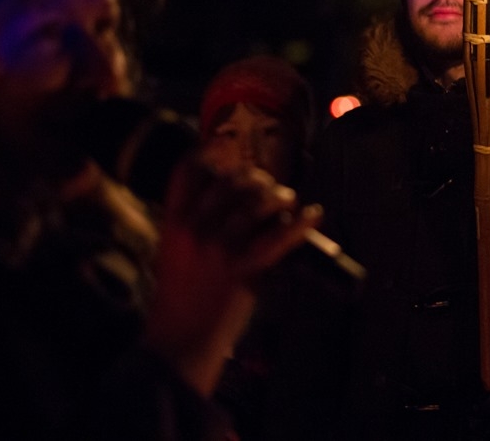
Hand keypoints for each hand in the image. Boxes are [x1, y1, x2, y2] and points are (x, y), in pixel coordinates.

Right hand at [144, 154, 320, 394]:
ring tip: (287, 199)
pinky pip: (278, 239)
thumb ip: (194, 221)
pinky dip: (301, 224)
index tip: (227, 148)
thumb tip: (236, 194)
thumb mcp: (174, 251)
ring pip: (256, 204)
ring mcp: (218, 249)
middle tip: (267, 185)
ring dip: (279, 196)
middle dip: (255, 178)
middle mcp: (194, 229)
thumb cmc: (180, 296)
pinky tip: (315, 214)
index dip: (209, 152)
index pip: (188, 171)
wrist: (180, 341)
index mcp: (173, 222)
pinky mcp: (242, 271)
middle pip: (230, 182)